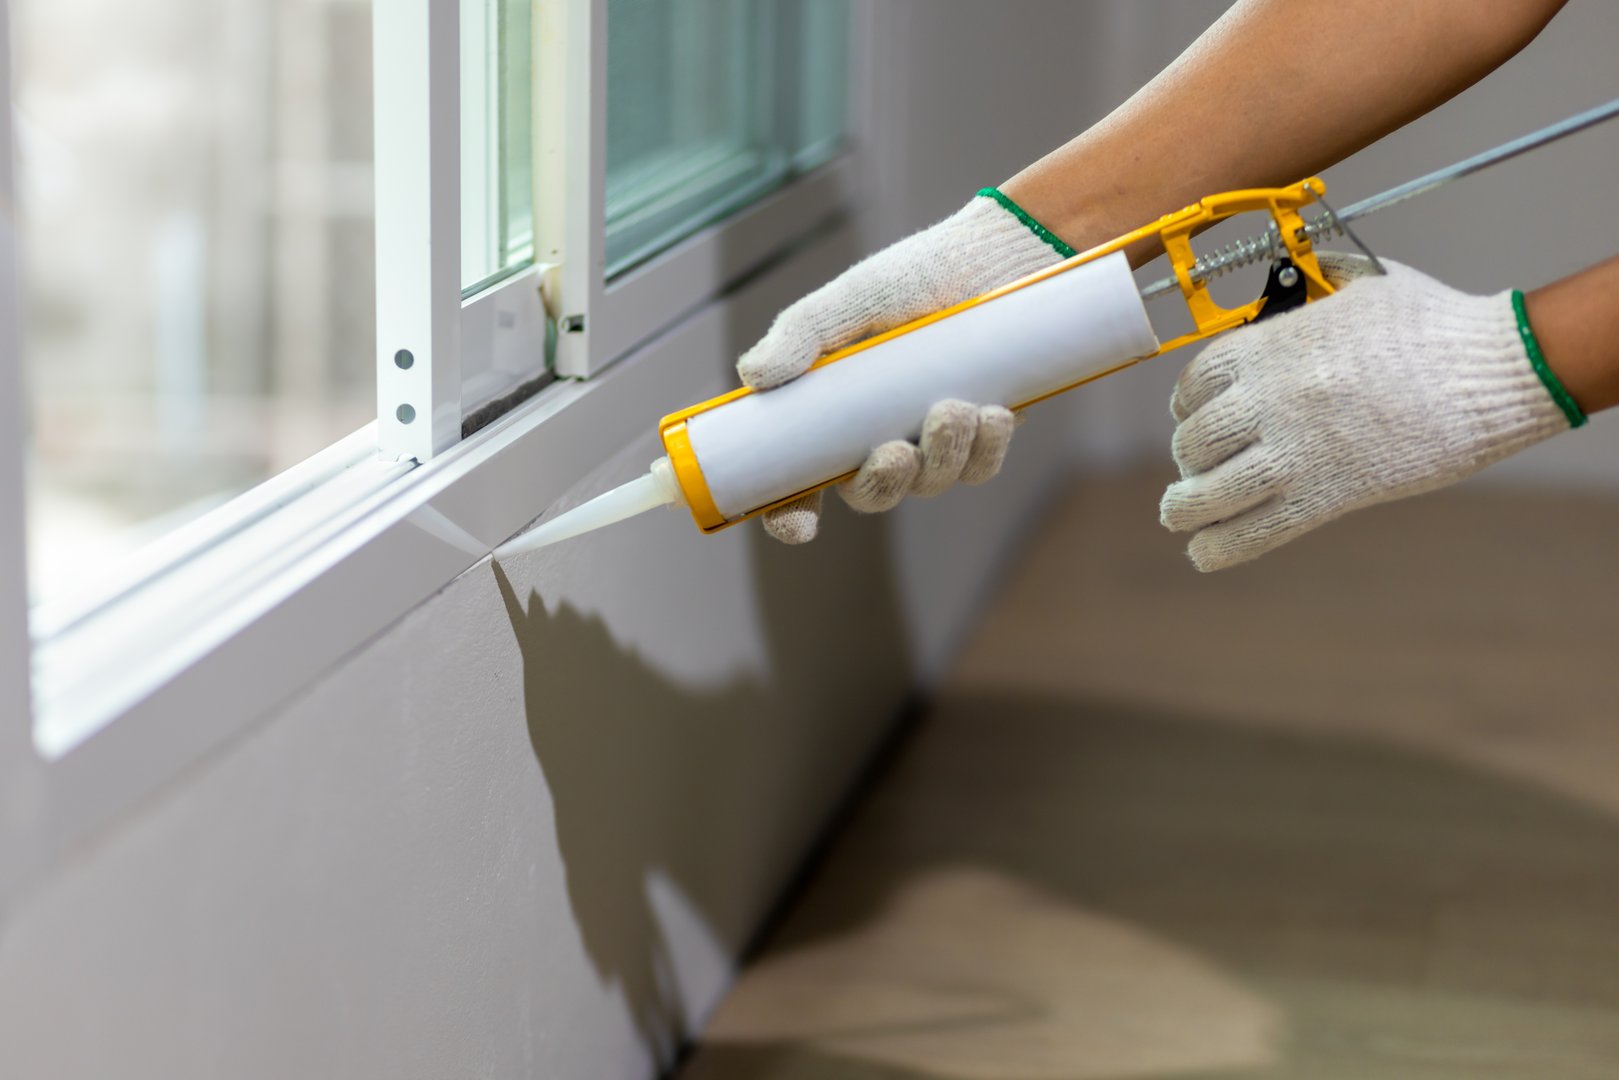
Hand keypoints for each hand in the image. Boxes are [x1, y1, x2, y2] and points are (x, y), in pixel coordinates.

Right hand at [736, 191, 1069, 542]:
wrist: (994, 256)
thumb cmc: (915, 276)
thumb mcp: (851, 300)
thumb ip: (801, 334)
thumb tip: (753, 375)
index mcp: (834, 415)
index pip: (800, 481)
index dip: (790, 514)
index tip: (798, 525)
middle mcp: (879, 434)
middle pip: (870, 495)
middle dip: (882, 485)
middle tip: (896, 452)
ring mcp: (932, 439)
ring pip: (929, 483)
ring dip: (941, 457)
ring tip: (954, 407)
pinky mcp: (982, 433)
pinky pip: (980, 467)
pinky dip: (984, 450)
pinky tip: (991, 413)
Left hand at [1161, 254, 1582, 570]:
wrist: (1493, 370)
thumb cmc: (1435, 324)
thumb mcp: (1366, 281)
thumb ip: (1321, 276)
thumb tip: (1301, 269)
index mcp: (1271, 346)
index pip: (1194, 383)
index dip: (1185, 405)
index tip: (1188, 418)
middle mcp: (1271, 398)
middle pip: (1195, 441)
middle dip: (1189, 458)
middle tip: (1195, 468)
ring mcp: (1296, 450)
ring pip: (1212, 491)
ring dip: (1186, 507)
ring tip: (1179, 513)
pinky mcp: (1329, 494)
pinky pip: (1256, 531)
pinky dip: (1221, 546)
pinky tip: (1204, 552)